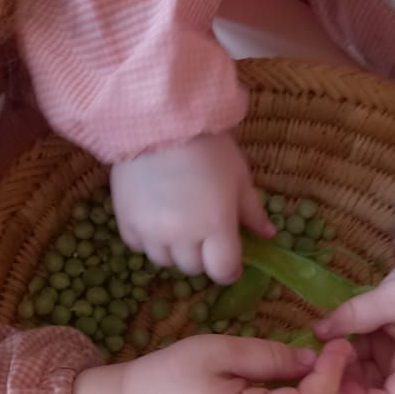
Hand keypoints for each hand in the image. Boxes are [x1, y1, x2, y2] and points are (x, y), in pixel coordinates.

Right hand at [110, 133, 272, 284]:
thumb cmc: (208, 147)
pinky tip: (154, 218)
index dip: (229, 268)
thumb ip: (252, 211)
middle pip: (193, 268)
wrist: (158, 122)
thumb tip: (268, 235)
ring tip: (177, 225)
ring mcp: (151, 233)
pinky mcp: (126, 223)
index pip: (223, 271)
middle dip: (202, 256)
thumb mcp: (239, 176)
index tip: (229, 258)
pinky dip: (148, 240)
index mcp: (216, 227)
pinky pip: (138, 246)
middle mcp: (182, 238)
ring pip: (165, 261)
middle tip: (204, 232)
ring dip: (175, 250)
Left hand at [316, 246, 394, 393]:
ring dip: (349, 374)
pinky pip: (367, 368)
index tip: (337, 380)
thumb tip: (318, 331)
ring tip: (332, 345)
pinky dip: (351, 359)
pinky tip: (339, 338)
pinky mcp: (391, 354)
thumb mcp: (393, 296)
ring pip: (370, 389)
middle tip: (332, 365)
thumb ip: (355, 314)